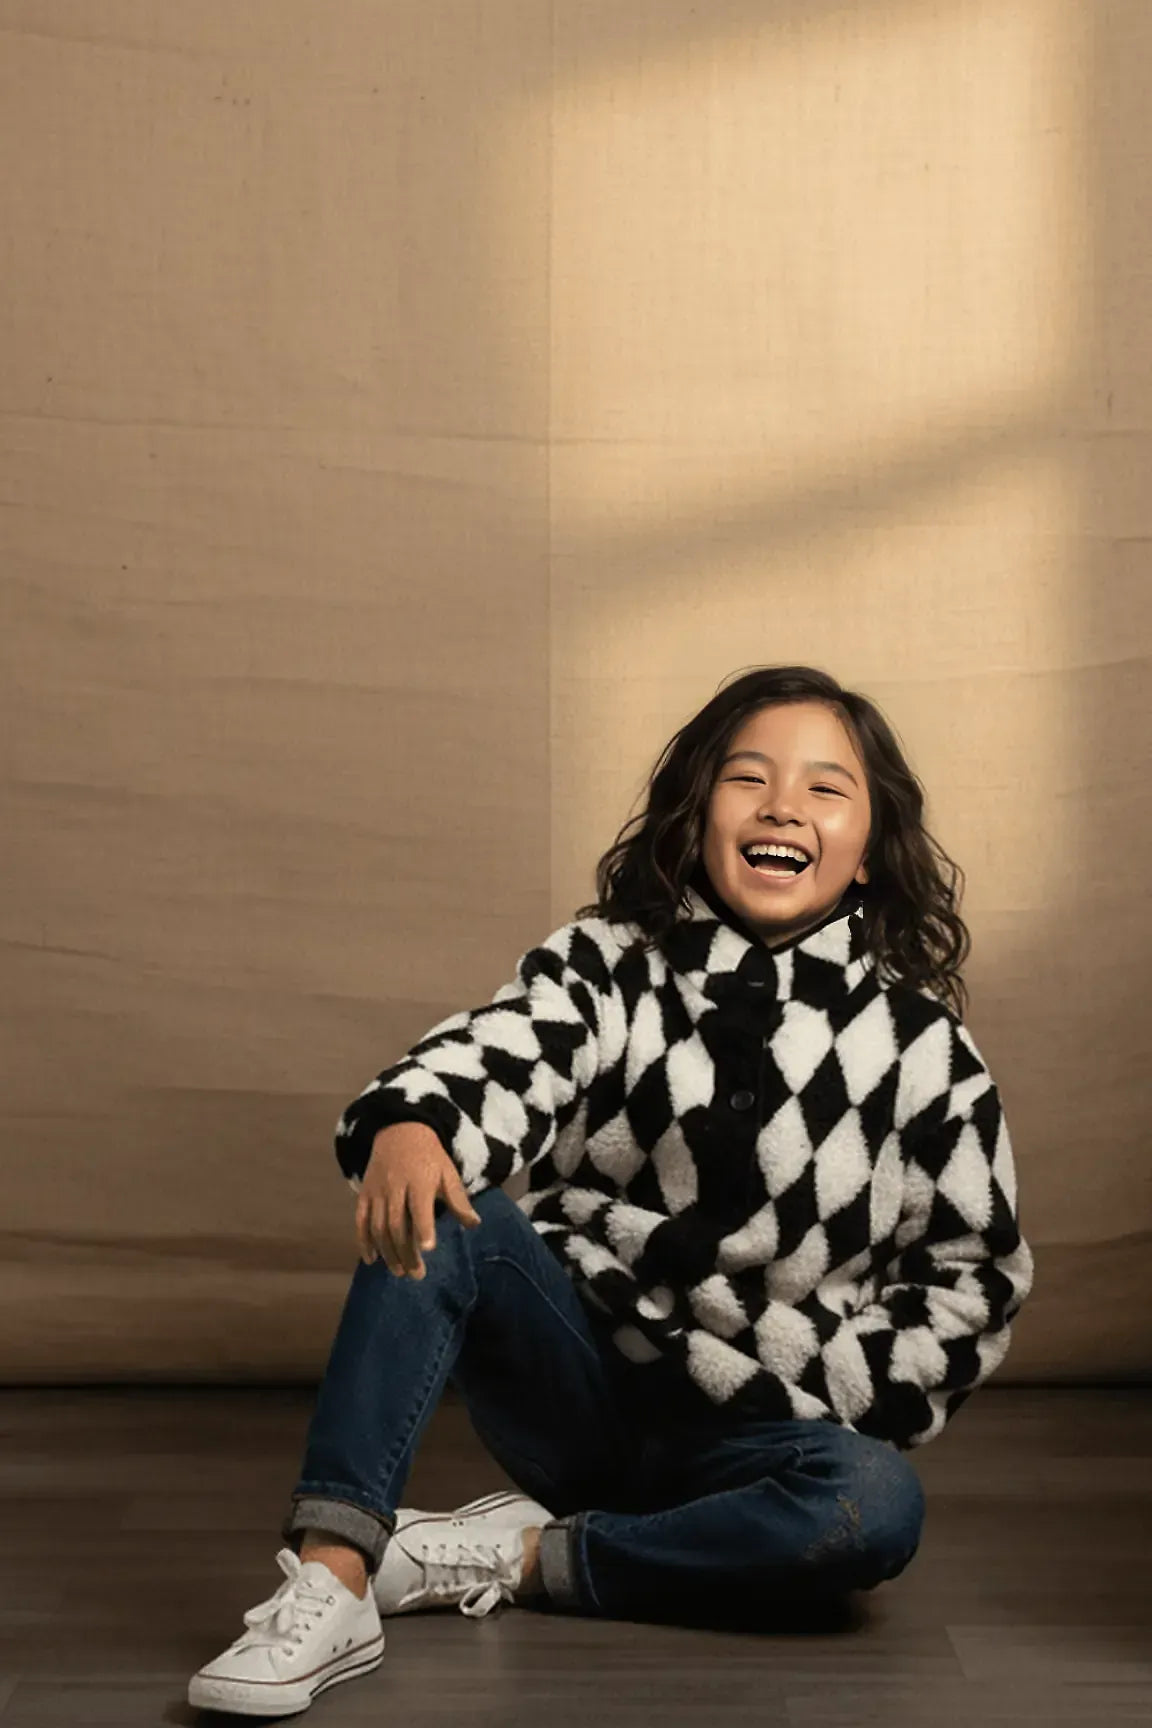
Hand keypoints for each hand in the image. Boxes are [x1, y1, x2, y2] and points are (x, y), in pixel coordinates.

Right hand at [355, 1121, 480, 1277]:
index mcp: (420, 1181)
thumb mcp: (448, 1172)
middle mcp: (395, 1187)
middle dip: (406, 1252)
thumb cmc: (429, 1156)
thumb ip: (458, 1200)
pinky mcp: (364, 1194)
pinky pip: (360, 1221)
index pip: (420, 1207)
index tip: (427, 1249)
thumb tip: (475, 1224)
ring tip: (399, 1271)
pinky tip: (371, 1259)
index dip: (423, 1228)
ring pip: (378, 1227)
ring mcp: (377, 1191)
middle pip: (397, 1225)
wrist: (399, 1130)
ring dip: (388, 1252)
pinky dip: (363, 1241)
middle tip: (416, 1274)